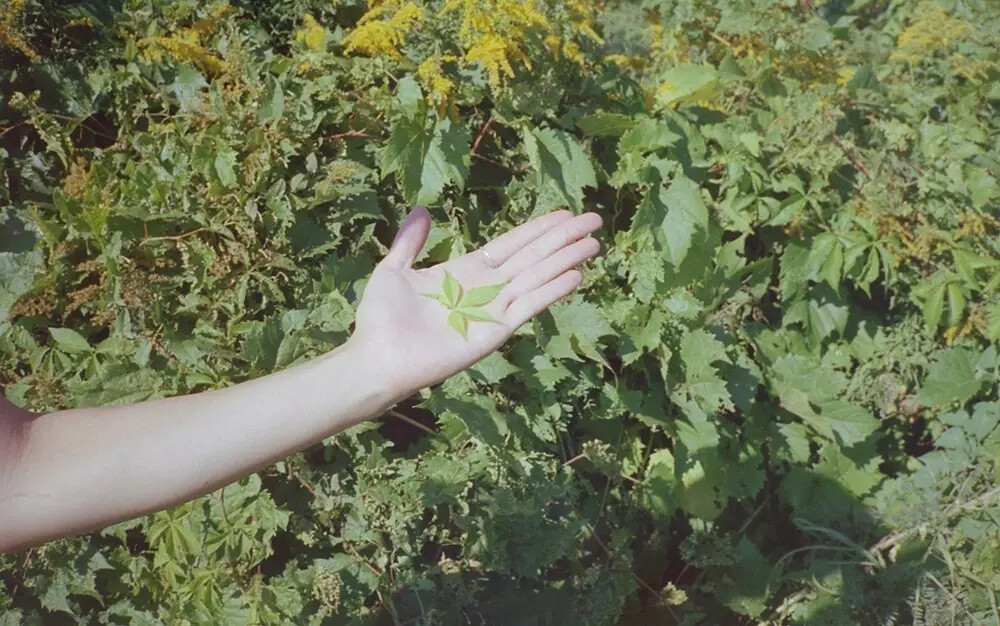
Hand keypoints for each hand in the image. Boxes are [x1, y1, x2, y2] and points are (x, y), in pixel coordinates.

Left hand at [351, 207, 602, 395]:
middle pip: (533, 257)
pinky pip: (527, 306)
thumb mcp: (394, 269)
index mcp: (466, 271)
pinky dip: (551, 291)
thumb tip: (421, 209)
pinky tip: (574, 276)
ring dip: (565, 260)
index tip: (564, 214)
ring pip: (536, 278)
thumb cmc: (380, 319)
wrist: (376, 357)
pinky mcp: (494, 332)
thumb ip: (411, 242)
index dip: (538, 230)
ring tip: (593, 243)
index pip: (512, 245)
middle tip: (594, 220)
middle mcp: (485, 290)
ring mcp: (492, 311)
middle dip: (563, 239)